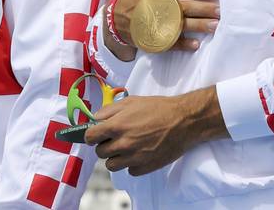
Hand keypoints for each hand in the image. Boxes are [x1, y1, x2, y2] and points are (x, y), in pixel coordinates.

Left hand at [84, 87, 227, 175]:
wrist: (183, 121)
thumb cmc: (158, 108)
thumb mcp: (131, 101)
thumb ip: (109, 110)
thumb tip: (95, 119)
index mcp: (117, 125)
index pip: (90, 137)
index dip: (91, 135)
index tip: (95, 134)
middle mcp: (123, 143)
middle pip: (100, 152)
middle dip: (104, 145)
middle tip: (114, 138)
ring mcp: (133, 157)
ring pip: (111, 165)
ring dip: (115, 157)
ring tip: (126, 147)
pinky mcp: (144, 167)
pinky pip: (129, 171)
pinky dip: (132, 164)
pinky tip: (139, 152)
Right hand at [105, 0, 219, 59]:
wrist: (119, 17)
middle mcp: (163, 7)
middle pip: (186, 8)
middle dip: (203, 9)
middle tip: (219, 11)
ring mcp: (160, 24)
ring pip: (183, 25)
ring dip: (199, 26)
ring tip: (215, 26)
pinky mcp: (158, 38)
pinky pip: (172, 43)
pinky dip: (184, 45)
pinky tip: (196, 45)